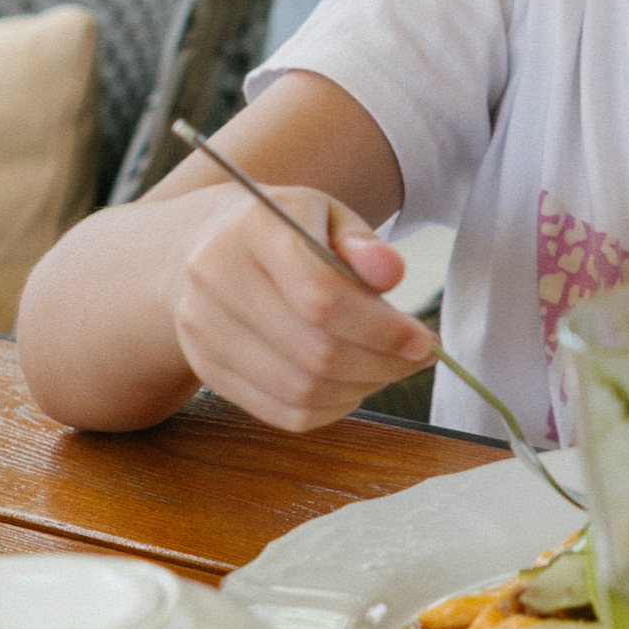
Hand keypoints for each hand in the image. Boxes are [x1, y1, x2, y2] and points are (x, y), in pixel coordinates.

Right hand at [168, 184, 435, 431]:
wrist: (213, 246)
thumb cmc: (287, 231)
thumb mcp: (330, 216)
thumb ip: (364, 244)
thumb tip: (391, 272)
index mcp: (252, 231)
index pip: (321, 296)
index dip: (381, 328)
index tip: (424, 340)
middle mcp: (215, 282)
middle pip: (314, 351)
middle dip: (382, 363)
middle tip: (419, 356)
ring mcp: (204, 332)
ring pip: (301, 389)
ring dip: (362, 387)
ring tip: (389, 366)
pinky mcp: (208, 370)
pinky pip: (284, 412)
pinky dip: (332, 407)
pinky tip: (354, 383)